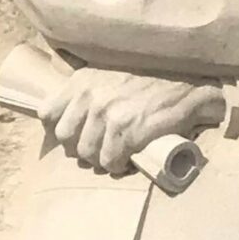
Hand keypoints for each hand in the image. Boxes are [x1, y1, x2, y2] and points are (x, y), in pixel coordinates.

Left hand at [45, 69, 226, 175]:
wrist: (190, 86)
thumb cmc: (152, 82)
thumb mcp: (110, 73)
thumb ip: (88, 89)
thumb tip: (67, 117)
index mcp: (82, 81)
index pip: (48, 114)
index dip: (62, 131)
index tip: (77, 136)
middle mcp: (90, 95)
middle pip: (66, 139)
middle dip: (83, 148)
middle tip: (102, 149)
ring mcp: (107, 113)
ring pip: (87, 154)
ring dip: (102, 160)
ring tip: (118, 155)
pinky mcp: (126, 130)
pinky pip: (110, 161)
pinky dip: (119, 166)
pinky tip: (129, 160)